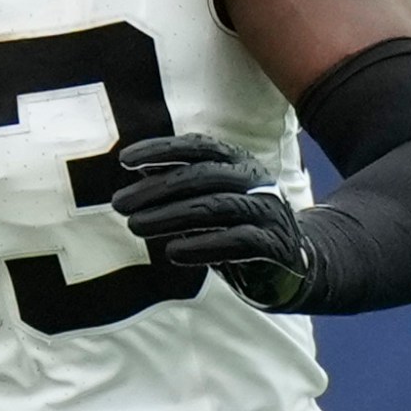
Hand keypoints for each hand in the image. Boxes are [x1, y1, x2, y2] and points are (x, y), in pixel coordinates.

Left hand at [112, 135, 313, 309]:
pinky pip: (236, 241)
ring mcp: (267, 211)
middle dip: (155, 189)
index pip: (197, 146)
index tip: (124, 159)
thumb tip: (138, 170)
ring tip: (135, 226)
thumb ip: (179, 185)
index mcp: (238, 163)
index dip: (160, 149)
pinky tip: (173, 252)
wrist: (290, 264)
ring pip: (215, 206)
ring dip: (169, 216)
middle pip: (201, 176)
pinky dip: (202, 246)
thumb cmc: (237, 227)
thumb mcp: (207, 200)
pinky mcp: (273, 244)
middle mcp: (254, 180)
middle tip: (119, 204)